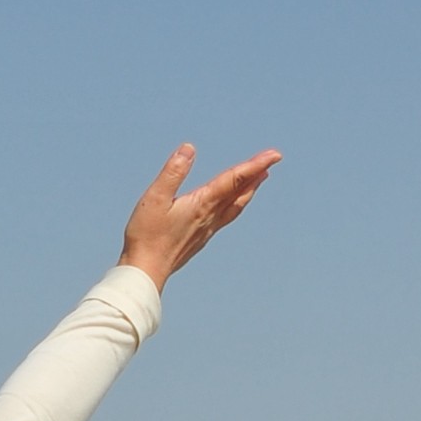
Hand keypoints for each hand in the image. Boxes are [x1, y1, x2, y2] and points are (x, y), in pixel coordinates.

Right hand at [118, 140, 280, 290]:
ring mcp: (207, 229)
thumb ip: (173, 172)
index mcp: (203, 204)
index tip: (275, 155)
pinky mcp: (200, 238)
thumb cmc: (147, 235)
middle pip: (240, 191)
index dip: (255, 165)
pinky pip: (227, 217)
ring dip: (249, 190)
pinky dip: (236, 204)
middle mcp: (210, 217)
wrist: (146, 271)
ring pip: (236, 206)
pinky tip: (231, 205)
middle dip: (257, 173)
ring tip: (260, 178)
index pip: (234, 179)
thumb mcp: (155, 198)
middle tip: (273, 159)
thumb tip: (189, 148)